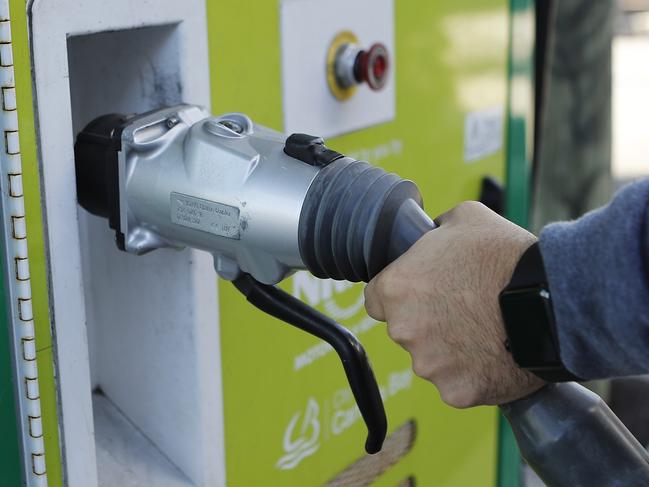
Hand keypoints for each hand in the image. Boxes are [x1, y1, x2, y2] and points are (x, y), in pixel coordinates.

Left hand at [364, 201, 544, 407]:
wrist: (551, 300)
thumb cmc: (505, 257)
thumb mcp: (464, 218)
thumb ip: (435, 230)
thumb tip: (431, 233)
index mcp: (395, 288)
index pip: (376, 299)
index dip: (399, 294)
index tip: (420, 294)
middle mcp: (403, 330)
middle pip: (404, 329)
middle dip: (425, 321)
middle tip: (461, 308)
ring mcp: (428, 365)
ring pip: (430, 359)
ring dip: (449, 350)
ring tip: (484, 331)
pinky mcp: (456, 392)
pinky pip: (457, 384)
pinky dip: (472, 373)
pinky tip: (494, 354)